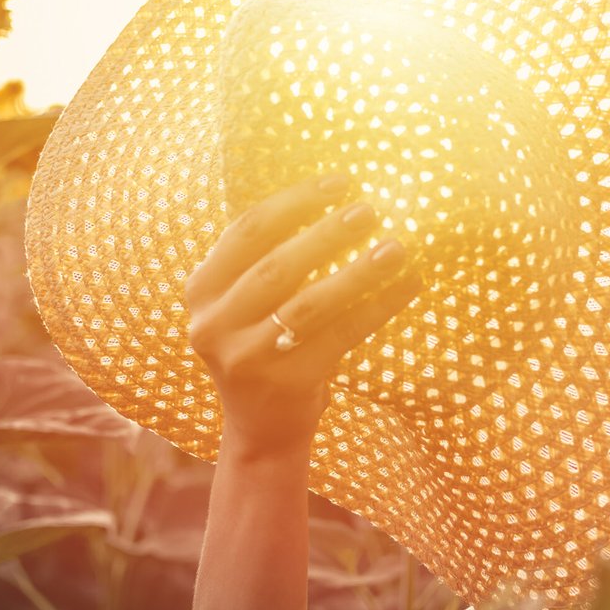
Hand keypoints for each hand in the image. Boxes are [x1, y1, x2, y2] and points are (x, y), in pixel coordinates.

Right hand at [185, 173, 422, 462]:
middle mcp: (213, 323)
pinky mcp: (285, 384)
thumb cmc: (265, 341)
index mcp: (201, 289)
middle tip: (370, 209)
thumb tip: (339, 194)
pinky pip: (341, 336)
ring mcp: (246, 357)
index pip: (247, 230)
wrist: (262, 428)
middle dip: (327, 233)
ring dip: (358, 271)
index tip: (341, 182)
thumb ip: (272, 253)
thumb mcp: (247, 299)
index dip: (296, 201)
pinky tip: (409, 285)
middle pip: (277, 265)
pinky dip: (378, 306)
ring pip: (310, 303)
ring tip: (397, 247)